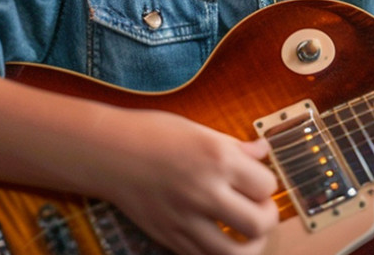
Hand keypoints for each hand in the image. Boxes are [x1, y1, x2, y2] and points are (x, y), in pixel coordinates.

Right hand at [95, 109, 279, 254]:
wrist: (106, 152)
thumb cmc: (151, 133)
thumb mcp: (198, 130)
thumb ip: (235, 147)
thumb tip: (263, 151)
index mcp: (217, 159)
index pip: (266, 185)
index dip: (266, 184)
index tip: (257, 180)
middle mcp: (204, 191)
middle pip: (258, 223)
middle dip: (267, 218)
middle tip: (260, 209)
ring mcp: (185, 218)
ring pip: (234, 253)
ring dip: (249, 246)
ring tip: (247, 234)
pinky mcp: (169, 237)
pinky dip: (218, 253)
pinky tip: (219, 240)